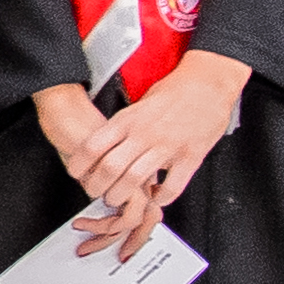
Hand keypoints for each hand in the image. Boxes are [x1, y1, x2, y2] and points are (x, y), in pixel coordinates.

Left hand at [44, 53, 245, 259]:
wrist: (207, 83)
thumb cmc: (172, 92)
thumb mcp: (138, 104)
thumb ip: (123, 125)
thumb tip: (102, 145)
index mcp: (128, 120)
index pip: (93, 145)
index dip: (80, 164)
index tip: (75, 173)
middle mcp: (145, 133)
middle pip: (110, 167)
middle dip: (98, 186)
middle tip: (95, 192)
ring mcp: (168, 146)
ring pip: (136, 179)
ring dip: (122, 195)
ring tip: (118, 200)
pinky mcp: (191, 156)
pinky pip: (173, 186)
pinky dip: (161, 198)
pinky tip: (155, 197)